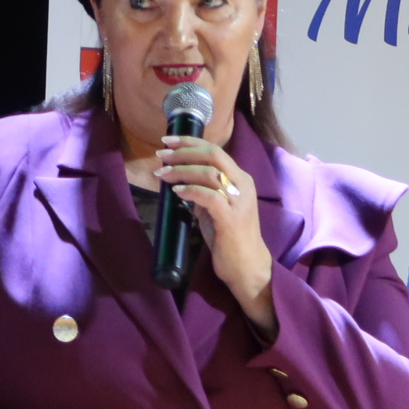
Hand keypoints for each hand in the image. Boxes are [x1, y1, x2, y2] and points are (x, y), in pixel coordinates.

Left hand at [155, 135, 275, 334]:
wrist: (247, 267)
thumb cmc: (229, 238)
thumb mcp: (216, 207)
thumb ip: (204, 190)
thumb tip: (179, 176)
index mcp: (241, 180)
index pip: (216, 151)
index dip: (190, 142)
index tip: (168, 141)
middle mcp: (243, 186)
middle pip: (213, 156)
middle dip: (184, 151)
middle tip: (161, 154)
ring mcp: (239, 202)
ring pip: (209, 174)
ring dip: (181, 170)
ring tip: (162, 174)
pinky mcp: (231, 219)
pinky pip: (209, 197)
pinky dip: (190, 191)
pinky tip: (177, 192)